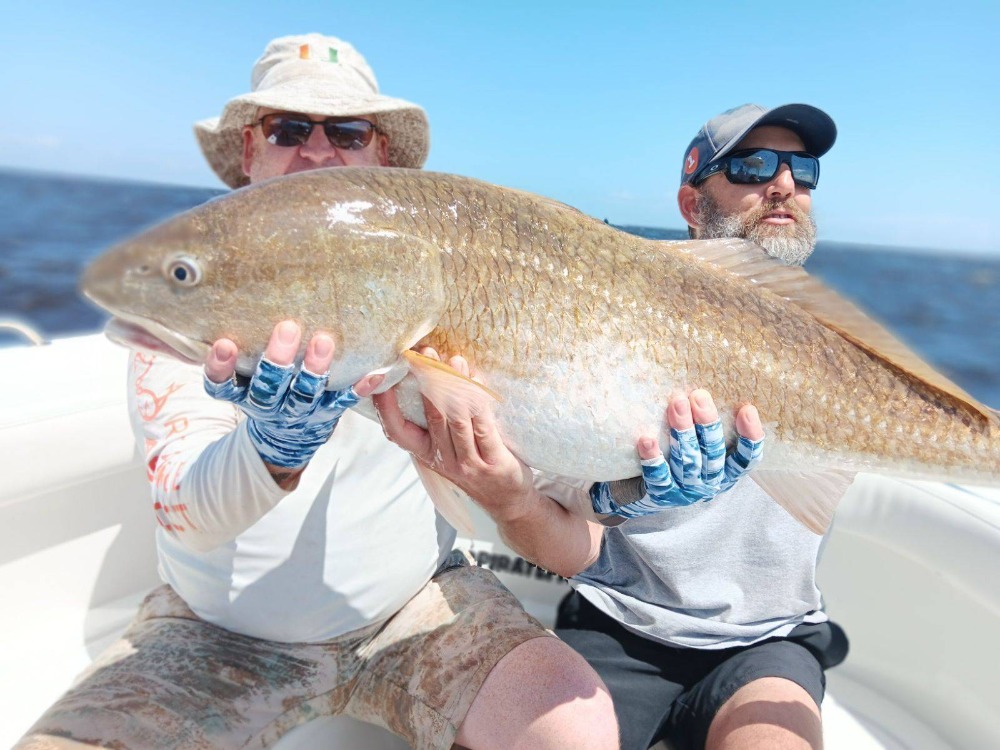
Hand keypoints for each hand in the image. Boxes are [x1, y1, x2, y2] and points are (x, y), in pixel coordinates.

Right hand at [203, 320, 382, 469]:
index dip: (220, 368)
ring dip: (314, 369)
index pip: (221, 385)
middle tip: (287, 328)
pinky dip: (358, 389)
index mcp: (241, 394)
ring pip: (304, 394)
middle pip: (268, 387)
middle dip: (277, 360)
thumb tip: (199, 313)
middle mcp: (267, 405)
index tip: (223, 344)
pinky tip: (373, 374)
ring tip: (324, 341)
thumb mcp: (239, 378)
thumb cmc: (262, 389)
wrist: (286, 437)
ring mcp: (298, 412)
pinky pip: (343, 402)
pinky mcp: (326, 413)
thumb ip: (230, 353)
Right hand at [372, 348, 535, 521]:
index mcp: (426, 454)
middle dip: (428, 381)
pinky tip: (477, 383)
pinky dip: (479, 402)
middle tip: (426, 355)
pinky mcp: (493, 462)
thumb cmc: (476, 466)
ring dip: (455, 387)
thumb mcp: (448, 450)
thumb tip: (430, 373)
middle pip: (431, 416)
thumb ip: (438, 420)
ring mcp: (468, 464)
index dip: (386, 407)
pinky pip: (483, 427)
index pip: (397, 432)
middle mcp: (443, 460)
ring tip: (453, 362)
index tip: (382, 380)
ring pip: (457, 420)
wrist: (508, 500)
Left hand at [590, 389, 763, 519]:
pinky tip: (646, 439)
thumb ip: (711, 427)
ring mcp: (686, 491)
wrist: (649, 495)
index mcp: (727, 472)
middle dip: (707, 423)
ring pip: (688, 461)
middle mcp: (710, 483)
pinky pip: (658, 477)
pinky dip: (653, 458)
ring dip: (682, 432)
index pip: (747, 459)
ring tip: (676, 404)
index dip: (750, 436)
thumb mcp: (705, 448)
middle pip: (713, 453)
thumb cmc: (684, 461)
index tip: (747, 409)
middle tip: (700, 395)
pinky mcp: (661, 494)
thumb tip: (710, 382)